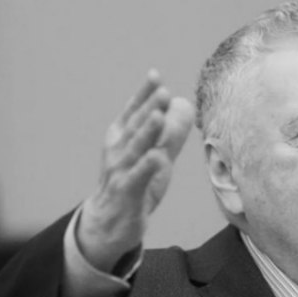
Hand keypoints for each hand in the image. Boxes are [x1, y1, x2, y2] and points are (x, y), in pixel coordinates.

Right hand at [78, 70, 194, 271]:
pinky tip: (156, 157)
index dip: (144, 94)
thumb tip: (185, 104)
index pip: (134, 112)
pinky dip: (145, 167)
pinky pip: (136, 178)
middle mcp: (118, 151)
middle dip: (148, 108)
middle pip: (135, 127)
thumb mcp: (155, 154)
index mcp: (122, 137)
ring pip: (134, 149)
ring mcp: (120, 172)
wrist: (112, 220)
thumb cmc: (136, 181)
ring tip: (158, 115)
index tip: (155, 75)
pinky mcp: (127, 193)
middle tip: (162, 91)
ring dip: (146, 132)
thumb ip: (171, 131)